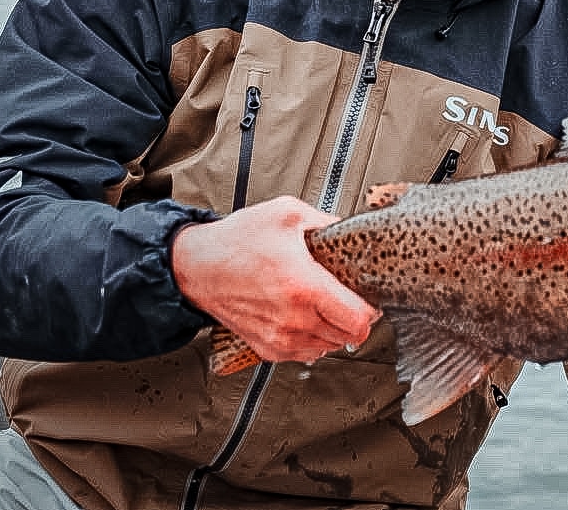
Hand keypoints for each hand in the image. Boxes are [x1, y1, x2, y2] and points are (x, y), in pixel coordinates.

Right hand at [172, 196, 378, 364]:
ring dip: (335, 330)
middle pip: (348, 337)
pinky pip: (306, 354)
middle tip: (351, 298)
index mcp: (303, 286)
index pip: (358, 320)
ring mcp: (279, 337)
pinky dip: (314, 339)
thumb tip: (348, 229)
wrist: (195, 266)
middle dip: (356, 317)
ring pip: (329, 347)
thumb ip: (326, 222)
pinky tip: (309, 317)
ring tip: (328, 306)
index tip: (369, 298)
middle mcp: (293, 318)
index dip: (372, 309)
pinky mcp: (267, 348)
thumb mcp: (287, 213)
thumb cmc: (236, 241)